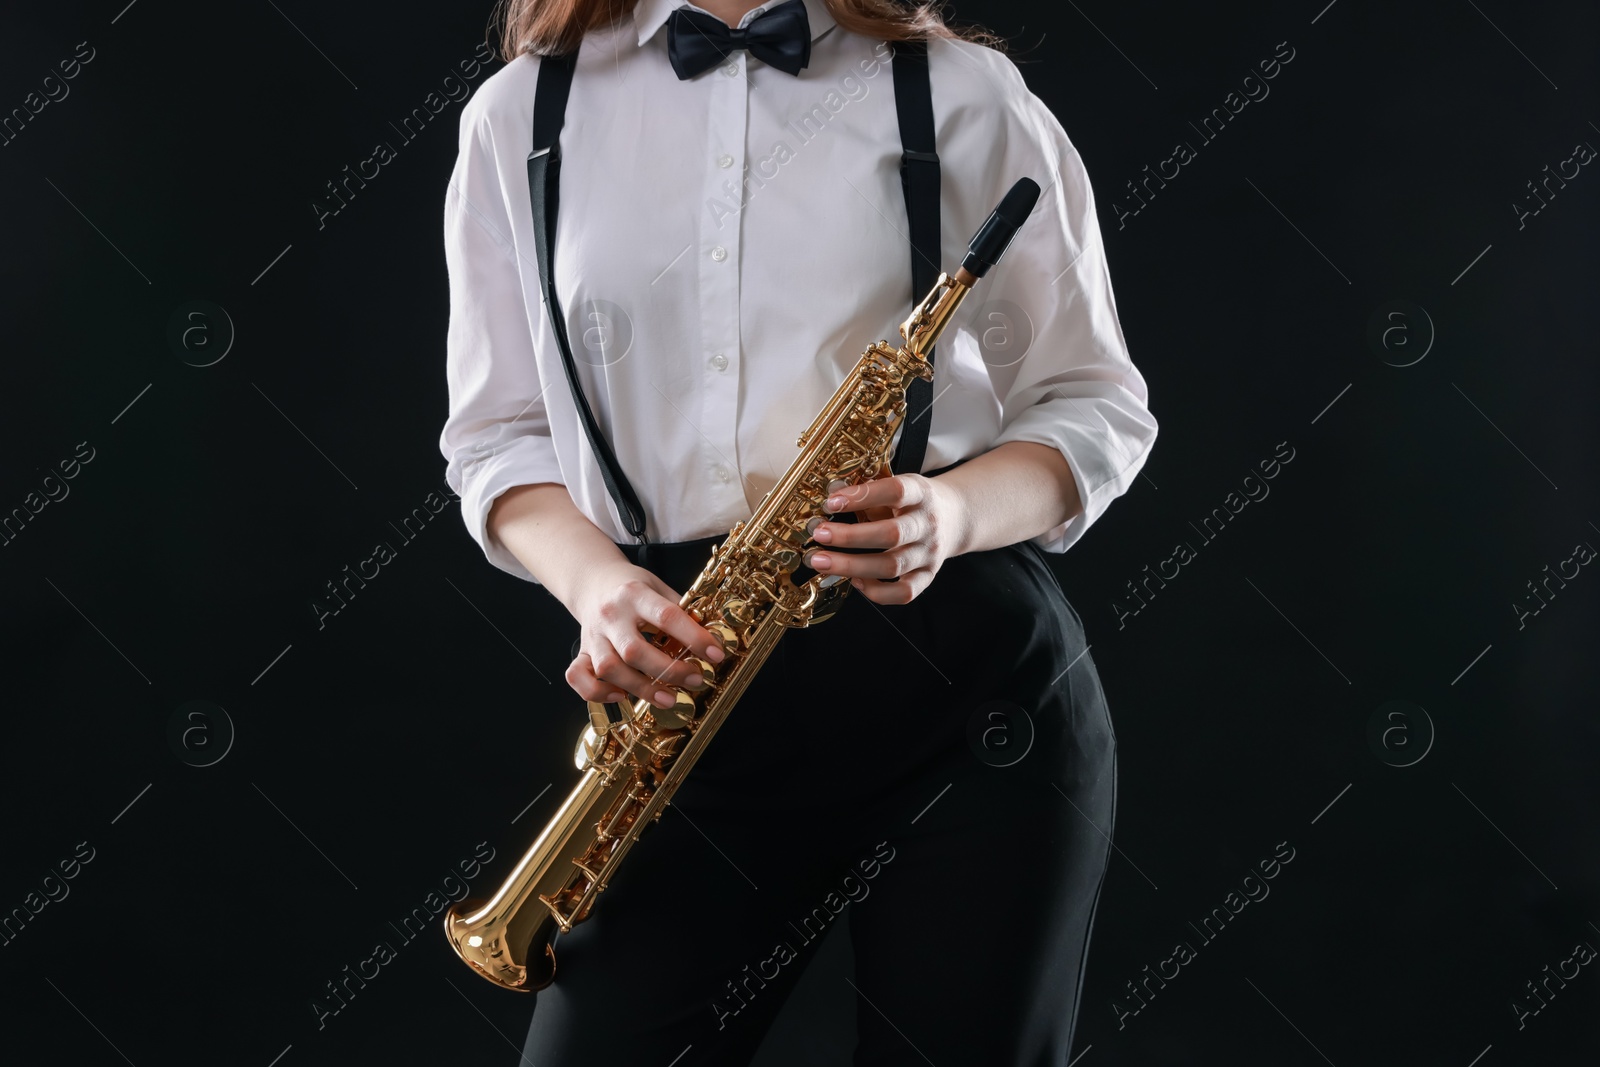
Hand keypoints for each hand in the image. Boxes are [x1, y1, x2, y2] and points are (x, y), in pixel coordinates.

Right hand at [565, 561, 726, 711]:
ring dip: (641, 688)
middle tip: (694, 679)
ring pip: (609, 668)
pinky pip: (578, 677)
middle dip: (669, 671)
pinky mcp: (581, 651)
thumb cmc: (630, 587)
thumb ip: (680, 610)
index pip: (667, 617)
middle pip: (635, 650)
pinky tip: (622, 696)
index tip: (715, 654)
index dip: (694, 638)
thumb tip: (709, 637)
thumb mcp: (658, 587)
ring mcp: (593, 636)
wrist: (591, 580)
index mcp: (634, 594)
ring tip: (668, 698)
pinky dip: (598, 692)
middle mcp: (611, 616)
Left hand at [802, 473, 967, 604]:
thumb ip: (868, 491)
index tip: (832, 502)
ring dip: (852, 566)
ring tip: (821, 561)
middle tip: (820, 534)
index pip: (895, 491)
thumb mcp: (899, 485)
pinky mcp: (928, 576)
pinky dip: (877, 592)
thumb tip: (831, 495)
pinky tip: (856, 581)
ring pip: (891, 566)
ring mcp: (929, 553)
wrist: (955, 517)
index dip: (863, 496)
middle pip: (891, 534)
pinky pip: (903, 593)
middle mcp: (928, 524)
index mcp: (921, 493)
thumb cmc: (914, 502)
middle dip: (850, 537)